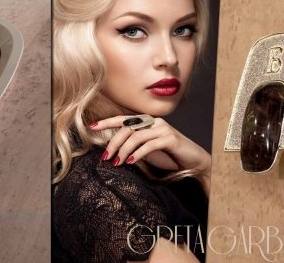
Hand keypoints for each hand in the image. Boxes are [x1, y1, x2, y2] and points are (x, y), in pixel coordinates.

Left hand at [90, 115, 210, 174]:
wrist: (193, 163)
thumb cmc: (168, 157)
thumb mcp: (146, 151)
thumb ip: (132, 146)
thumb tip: (112, 150)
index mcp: (146, 122)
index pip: (123, 119)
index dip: (106, 122)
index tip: (91, 126)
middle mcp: (153, 122)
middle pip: (126, 128)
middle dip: (113, 142)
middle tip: (106, 157)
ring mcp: (162, 129)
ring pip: (136, 136)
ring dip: (123, 150)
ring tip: (117, 162)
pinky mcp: (170, 138)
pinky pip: (149, 144)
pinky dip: (137, 153)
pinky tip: (130, 162)